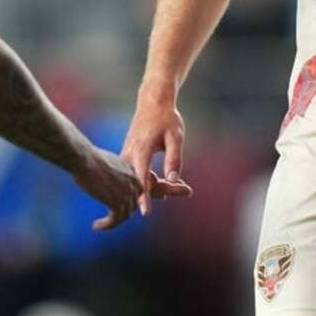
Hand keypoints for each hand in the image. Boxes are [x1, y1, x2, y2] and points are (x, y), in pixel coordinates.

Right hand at [71, 146, 144, 231]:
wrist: (85, 159)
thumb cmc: (91, 159)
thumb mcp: (111, 163)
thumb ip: (116, 174)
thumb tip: (110, 181)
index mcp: (133, 174)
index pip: (137, 193)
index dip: (127, 201)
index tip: (113, 206)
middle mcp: (133, 184)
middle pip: (131, 205)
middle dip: (120, 212)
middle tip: (107, 217)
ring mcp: (126, 194)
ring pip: (124, 216)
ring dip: (112, 222)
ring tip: (99, 224)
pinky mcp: (116, 203)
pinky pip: (114, 220)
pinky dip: (106, 225)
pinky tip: (96, 226)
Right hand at [121, 94, 193, 216]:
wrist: (152, 102)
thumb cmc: (166, 118)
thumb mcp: (176, 136)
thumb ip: (174, 158)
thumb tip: (174, 180)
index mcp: (141, 149)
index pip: (142, 177)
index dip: (143, 196)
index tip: (144, 212)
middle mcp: (130, 154)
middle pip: (142, 182)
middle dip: (163, 190)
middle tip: (187, 190)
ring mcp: (128, 155)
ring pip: (140, 180)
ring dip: (158, 186)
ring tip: (182, 187)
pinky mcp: (130, 156)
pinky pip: (138, 174)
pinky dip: (152, 180)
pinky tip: (170, 181)